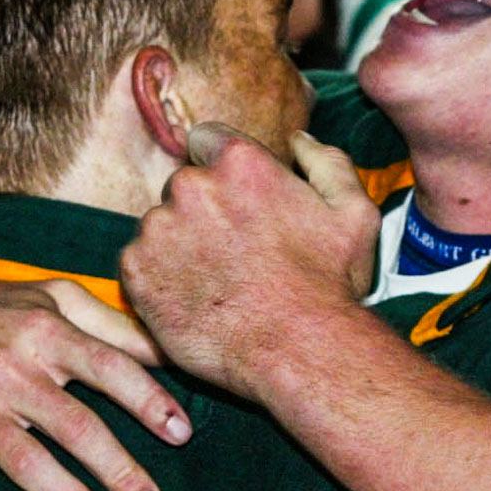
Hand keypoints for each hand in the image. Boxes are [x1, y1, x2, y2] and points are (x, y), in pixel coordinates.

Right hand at [0, 266, 192, 490]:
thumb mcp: (53, 297)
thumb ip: (112, 325)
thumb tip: (171, 352)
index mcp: (44, 331)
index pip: (108, 367)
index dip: (148, 401)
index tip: (182, 435)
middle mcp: (7, 368)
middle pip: (73, 424)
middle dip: (117, 468)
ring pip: (22, 460)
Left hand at [122, 126, 378, 393]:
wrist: (297, 350)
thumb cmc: (328, 285)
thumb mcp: (354, 214)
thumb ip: (327, 163)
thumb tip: (300, 141)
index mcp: (239, 162)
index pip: (208, 140)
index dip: (223, 170)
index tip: (237, 200)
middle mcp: (192, 187)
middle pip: (184, 185)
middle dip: (204, 210)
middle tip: (235, 251)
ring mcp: (159, 229)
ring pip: (161, 225)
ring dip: (181, 244)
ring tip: (218, 281)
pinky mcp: (136, 272)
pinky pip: (140, 263)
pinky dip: (160, 278)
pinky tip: (196, 299)